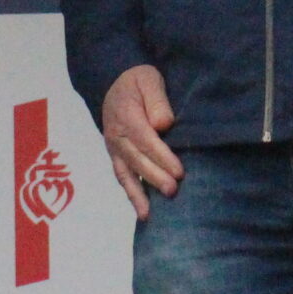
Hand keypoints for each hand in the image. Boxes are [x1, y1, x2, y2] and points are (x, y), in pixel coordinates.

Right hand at [101, 65, 182, 221]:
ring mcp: (114, 148)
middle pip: (136, 160)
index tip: (179, 171)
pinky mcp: (117, 156)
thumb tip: (162, 124)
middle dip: (155, 177)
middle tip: (173, 191)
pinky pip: (122, 177)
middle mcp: (117, 135)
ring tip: (149, 214)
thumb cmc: (137, 81)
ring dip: (138, 194)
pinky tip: (143, 211)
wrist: (113, 82)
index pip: (145, 140)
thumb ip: (156, 99)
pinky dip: (131, 194)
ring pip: (126, 173)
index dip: (162, 157)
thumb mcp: (149, 80)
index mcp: (126, 116)